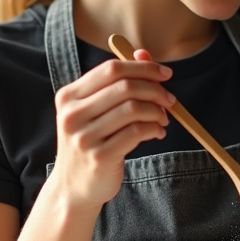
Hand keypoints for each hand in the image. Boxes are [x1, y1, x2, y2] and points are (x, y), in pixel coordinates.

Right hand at [49, 48, 174, 211]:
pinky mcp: (99, 157)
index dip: (143, 68)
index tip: (165, 74)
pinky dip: (154, 128)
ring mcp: (83, 137)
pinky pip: (136, 132)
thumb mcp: (96, 110)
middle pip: (124, 86)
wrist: (73, 188)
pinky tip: (157, 132)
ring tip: (164, 118)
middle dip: (154, 89)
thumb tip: (143, 53)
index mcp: (69, 96)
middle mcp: (72, 114)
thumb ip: (118, 82)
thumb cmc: (90, 143)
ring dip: (157, 111)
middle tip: (170, 100)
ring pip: (133, 109)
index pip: (111, 69)